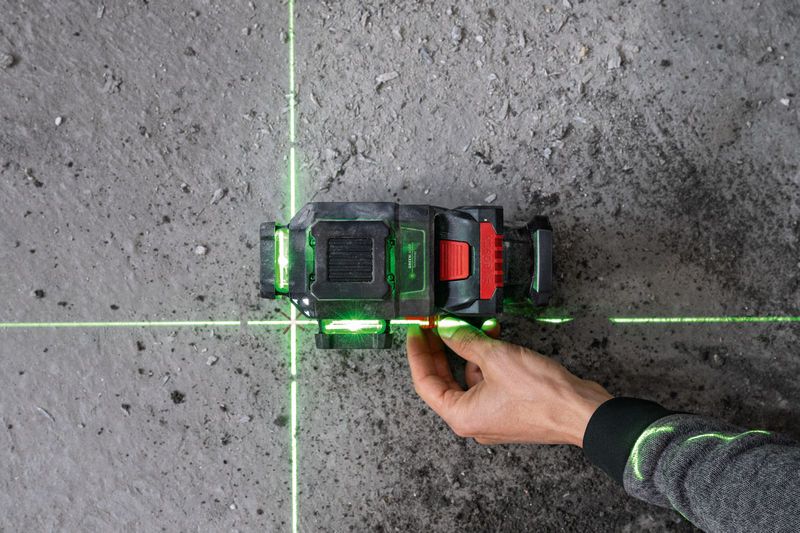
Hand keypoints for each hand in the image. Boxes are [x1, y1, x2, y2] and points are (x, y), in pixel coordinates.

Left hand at [406, 319, 611, 446]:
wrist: (581, 411)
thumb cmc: (542, 396)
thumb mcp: (495, 357)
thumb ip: (464, 341)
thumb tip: (446, 330)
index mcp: (461, 416)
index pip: (425, 383)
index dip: (417, 354)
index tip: (416, 332)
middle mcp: (473, 420)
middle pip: (444, 381)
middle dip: (441, 350)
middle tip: (434, 327)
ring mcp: (491, 415)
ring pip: (468, 378)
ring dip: (470, 351)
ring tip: (475, 327)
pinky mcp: (508, 408)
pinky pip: (487, 381)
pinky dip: (488, 360)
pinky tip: (494, 339)